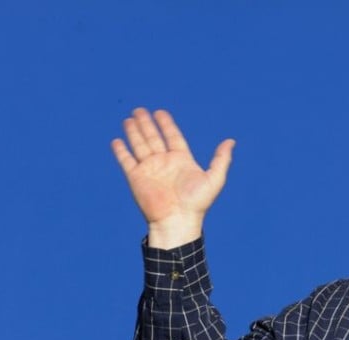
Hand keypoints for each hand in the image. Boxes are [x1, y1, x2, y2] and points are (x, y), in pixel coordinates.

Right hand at [111, 108, 234, 248]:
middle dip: (146, 124)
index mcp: (182, 160)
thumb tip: (231, 141)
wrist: (177, 220)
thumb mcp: (214, 179)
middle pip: (154, 137)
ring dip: (134, 132)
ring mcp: (149, 169)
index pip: (172, 137)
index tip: (160, 112)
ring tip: (129, 119)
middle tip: (139, 110)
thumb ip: (221, 159)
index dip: (166, 124)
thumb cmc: (197, 203)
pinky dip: (121, 150)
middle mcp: (164, 162)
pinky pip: (126, 160)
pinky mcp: (136, 177)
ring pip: (139, 145)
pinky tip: (117, 140)